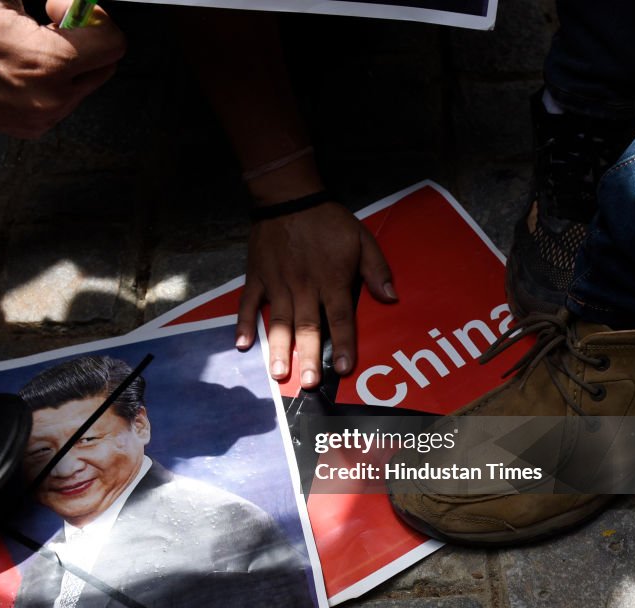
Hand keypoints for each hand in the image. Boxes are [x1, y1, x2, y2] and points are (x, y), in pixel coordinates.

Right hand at [0, 0, 125, 138]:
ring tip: (27, 40)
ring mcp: (41, 119)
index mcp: (50, 62)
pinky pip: (62, 101)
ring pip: (85, 85)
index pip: (113, 41)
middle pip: (105, 65)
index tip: (57, 4)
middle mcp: (51, 99)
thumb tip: (72, 0)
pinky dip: (53, 80)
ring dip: (70, 59)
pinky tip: (17, 62)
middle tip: (48, 18)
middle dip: (85, 37)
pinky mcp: (28, 129)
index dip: (91, 14)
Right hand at [235, 201, 396, 389]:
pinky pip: (249, 304)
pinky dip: (243, 324)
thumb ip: (376, 270)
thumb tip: (392, 298)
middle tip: (308, 382)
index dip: (343, 344)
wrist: (289, 198)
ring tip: (278, 374)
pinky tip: (243, 345)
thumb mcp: (361, 239)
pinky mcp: (257, 278)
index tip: (344, 369)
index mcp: (331, 280)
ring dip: (278, 349)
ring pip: (278, 322)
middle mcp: (304, 287)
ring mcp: (277, 283)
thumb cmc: (328, 222)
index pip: (340, 318)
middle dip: (308, 356)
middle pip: (307, 327)